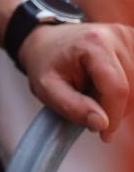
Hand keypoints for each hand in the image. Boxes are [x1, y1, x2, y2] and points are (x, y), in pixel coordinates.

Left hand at [18, 22, 133, 141]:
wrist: (47, 41)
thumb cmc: (47, 65)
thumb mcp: (46, 88)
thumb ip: (73, 107)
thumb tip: (102, 124)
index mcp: (94, 43)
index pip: (118, 89)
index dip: (114, 116)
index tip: (104, 135)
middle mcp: (117, 36)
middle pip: (132, 90)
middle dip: (115, 108)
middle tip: (90, 107)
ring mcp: (129, 37)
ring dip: (122, 101)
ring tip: (95, 93)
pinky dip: (128, 92)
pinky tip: (108, 87)